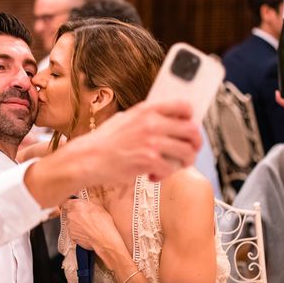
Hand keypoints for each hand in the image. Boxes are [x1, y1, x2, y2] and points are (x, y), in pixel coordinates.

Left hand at [62, 199, 123, 263]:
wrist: (104, 239)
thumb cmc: (103, 223)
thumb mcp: (99, 207)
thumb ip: (87, 204)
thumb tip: (85, 204)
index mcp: (77, 206)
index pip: (67, 203)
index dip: (71, 205)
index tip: (74, 207)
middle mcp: (71, 215)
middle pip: (70, 213)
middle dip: (76, 215)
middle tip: (85, 218)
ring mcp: (70, 226)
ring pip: (71, 223)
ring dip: (77, 224)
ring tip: (87, 227)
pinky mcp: (71, 235)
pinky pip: (73, 231)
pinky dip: (78, 232)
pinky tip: (86, 233)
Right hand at [79, 99, 201, 183]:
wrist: (87, 159)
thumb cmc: (103, 142)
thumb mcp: (125, 119)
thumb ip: (145, 118)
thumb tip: (165, 120)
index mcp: (147, 110)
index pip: (183, 106)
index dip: (191, 118)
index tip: (189, 127)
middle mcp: (152, 123)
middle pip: (192, 130)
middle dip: (196, 144)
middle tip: (190, 152)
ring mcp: (151, 142)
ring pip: (187, 152)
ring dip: (185, 162)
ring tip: (175, 167)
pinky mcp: (149, 161)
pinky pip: (170, 169)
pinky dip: (164, 176)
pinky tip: (153, 176)